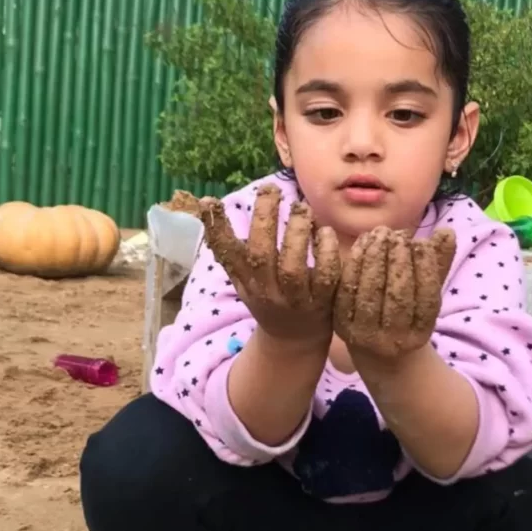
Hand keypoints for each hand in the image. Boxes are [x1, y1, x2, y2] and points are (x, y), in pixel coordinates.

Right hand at [196, 185, 341, 343]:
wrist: (294, 341)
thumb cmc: (268, 297)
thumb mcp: (242, 276)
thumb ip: (228, 246)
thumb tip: (204, 204)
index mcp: (245, 280)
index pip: (226, 254)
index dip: (215, 228)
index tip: (209, 201)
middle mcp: (266, 290)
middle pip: (260, 255)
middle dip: (264, 219)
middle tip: (271, 189)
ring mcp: (294, 299)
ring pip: (292, 267)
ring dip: (296, 234)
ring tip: (301, 208)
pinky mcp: (323, 303)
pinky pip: (326, 276)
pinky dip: (326, 252)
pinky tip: (325, 231)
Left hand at [334, 226, 455, 360]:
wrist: (375, 350)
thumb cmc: (407, 312)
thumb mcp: (426, 292)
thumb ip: (438, 263)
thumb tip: (447, 232)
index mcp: (419, 336)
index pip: (426, 300)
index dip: (425, 268)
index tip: (421, 242)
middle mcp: (393, 341)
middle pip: (398, 296)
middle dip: (399, 261)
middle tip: (399, 234)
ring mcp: (365, 335)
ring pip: (371, 292)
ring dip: (376, 258)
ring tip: (382, 233)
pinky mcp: (341, 325)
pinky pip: (348, 291)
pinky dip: (355, 264)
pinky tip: (362, 244)